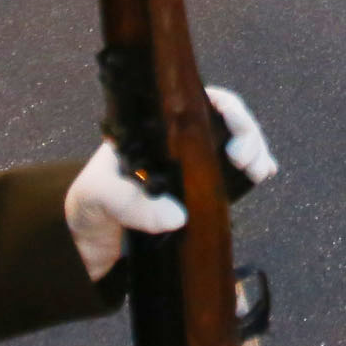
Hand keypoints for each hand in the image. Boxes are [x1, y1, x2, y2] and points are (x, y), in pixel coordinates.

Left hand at [59, 89, 275, 279]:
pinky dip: (251, 171)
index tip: (235, 138)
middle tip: (247, 160)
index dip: (225, 110)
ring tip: (260, 169)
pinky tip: (263, 174)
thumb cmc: (87, 206)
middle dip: (246, 134)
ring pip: (232, 144)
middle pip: (223, 121)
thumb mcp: (100, 198)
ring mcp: (188, 167)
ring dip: (254, 151)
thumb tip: (177, 216)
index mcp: (152, 129)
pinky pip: (230, 175)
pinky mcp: (196, 193)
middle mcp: (174, 142)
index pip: (196, 103)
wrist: (82, 242)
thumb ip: (132, 205)